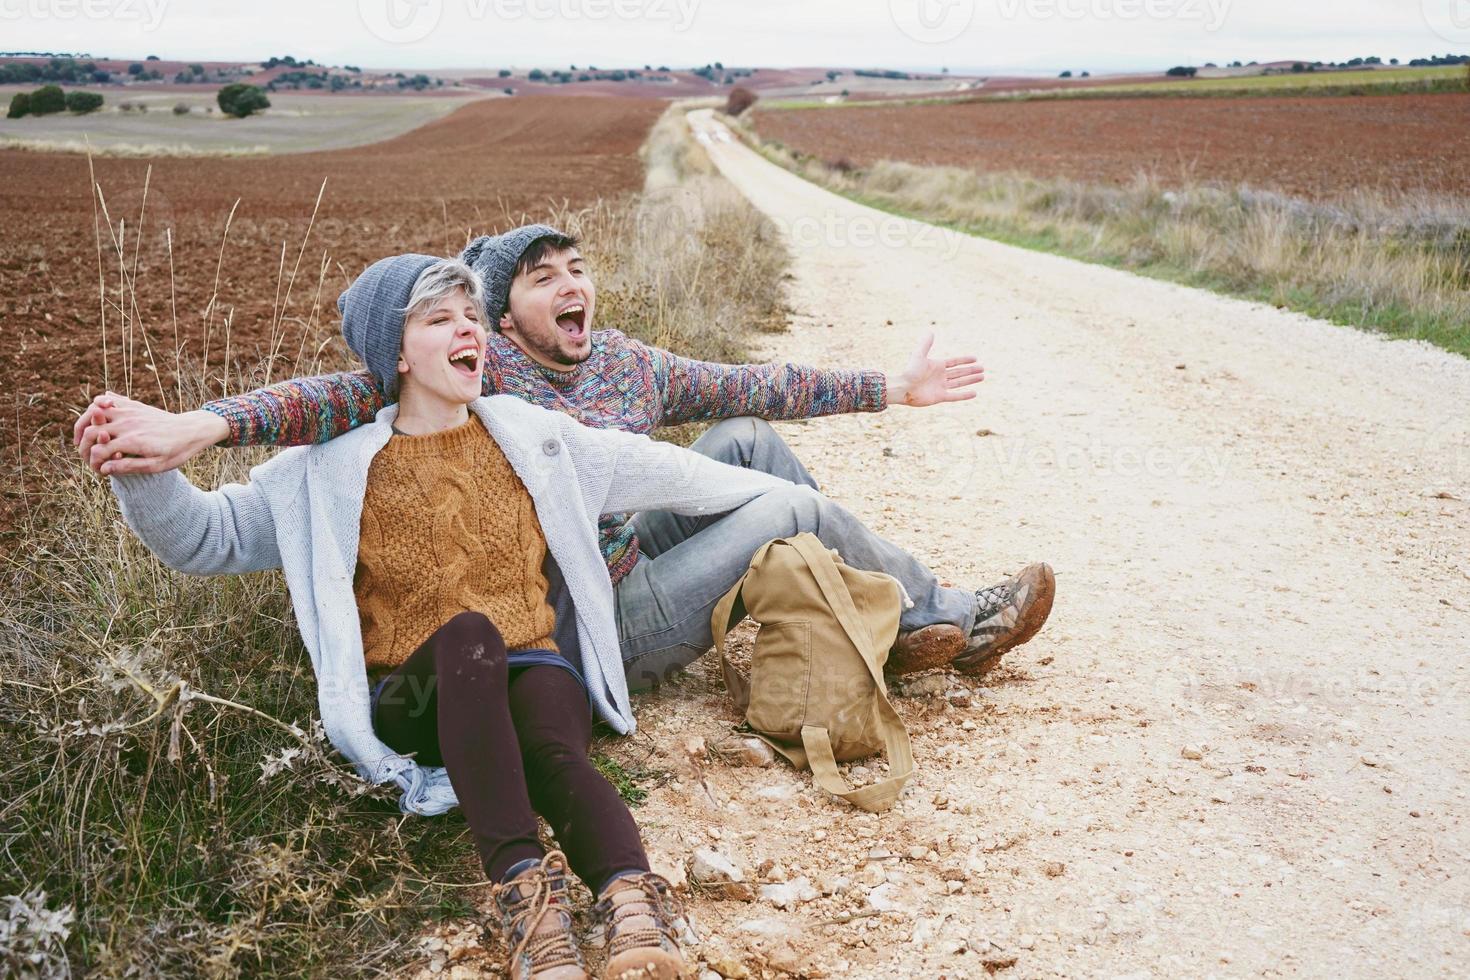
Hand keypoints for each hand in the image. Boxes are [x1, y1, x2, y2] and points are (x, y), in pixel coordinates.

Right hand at [73, 392, 228, 475]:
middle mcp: (127, 423)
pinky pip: (108, 400)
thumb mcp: (157, 466)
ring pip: (94, 411)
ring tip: (83, 437)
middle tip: (84, 454)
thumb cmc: (177, 451)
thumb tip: (104, 468)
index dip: (93, 462)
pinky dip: (97, 406)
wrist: (193, 430)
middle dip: (83, 445)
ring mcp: (129, 411)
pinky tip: (96, 416)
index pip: (98, 451)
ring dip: (84, 423)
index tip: (98, 469)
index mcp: (132, 441)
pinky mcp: (133, 404)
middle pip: (90, 430)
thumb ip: (130, 466)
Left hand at [886, 332, 984, 407]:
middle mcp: (940, 376)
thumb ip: (925, 344)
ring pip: (959, 383)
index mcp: (937, 366)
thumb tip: (930, 331)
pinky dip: (964, 395)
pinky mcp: (939, 397)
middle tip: (982, 368)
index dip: (964, 360)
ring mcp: (940, 387)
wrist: (903, 388)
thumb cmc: (910, 371)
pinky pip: (955, 396)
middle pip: (959, 372)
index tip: (975, 358)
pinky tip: (974, 393)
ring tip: (982, 377)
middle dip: (971, 370)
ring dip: (970, 380)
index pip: (954, 362)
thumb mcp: (919, 355)